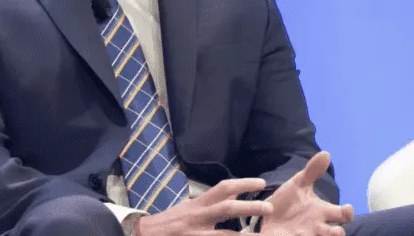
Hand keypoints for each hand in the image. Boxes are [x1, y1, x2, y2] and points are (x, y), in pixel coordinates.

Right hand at [134, 177, 274, 234]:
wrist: (144, 235)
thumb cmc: (170, 222)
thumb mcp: (190, 208)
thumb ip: (211, 203)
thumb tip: (234, 195)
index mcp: (198, 205)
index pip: (223, 189)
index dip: (243, 184)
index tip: (261, 183)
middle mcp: (198, 217)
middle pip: (227, 208)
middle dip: (250, 208)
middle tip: (269, 208)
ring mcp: (196, 234)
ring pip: (225, 235)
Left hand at [261, 152, 354, 235]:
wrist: (267, 218)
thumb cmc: (289, 203)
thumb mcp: (298, 185)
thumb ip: (312, 172)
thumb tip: (326, 153)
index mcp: (322, 212)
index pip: (343, 215)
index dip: (348, 213)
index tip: (347, 209)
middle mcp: (318, 227)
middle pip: (337, 234)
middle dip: (337, 233)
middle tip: (336, 231)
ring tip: (308, 232)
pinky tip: (291, 235)